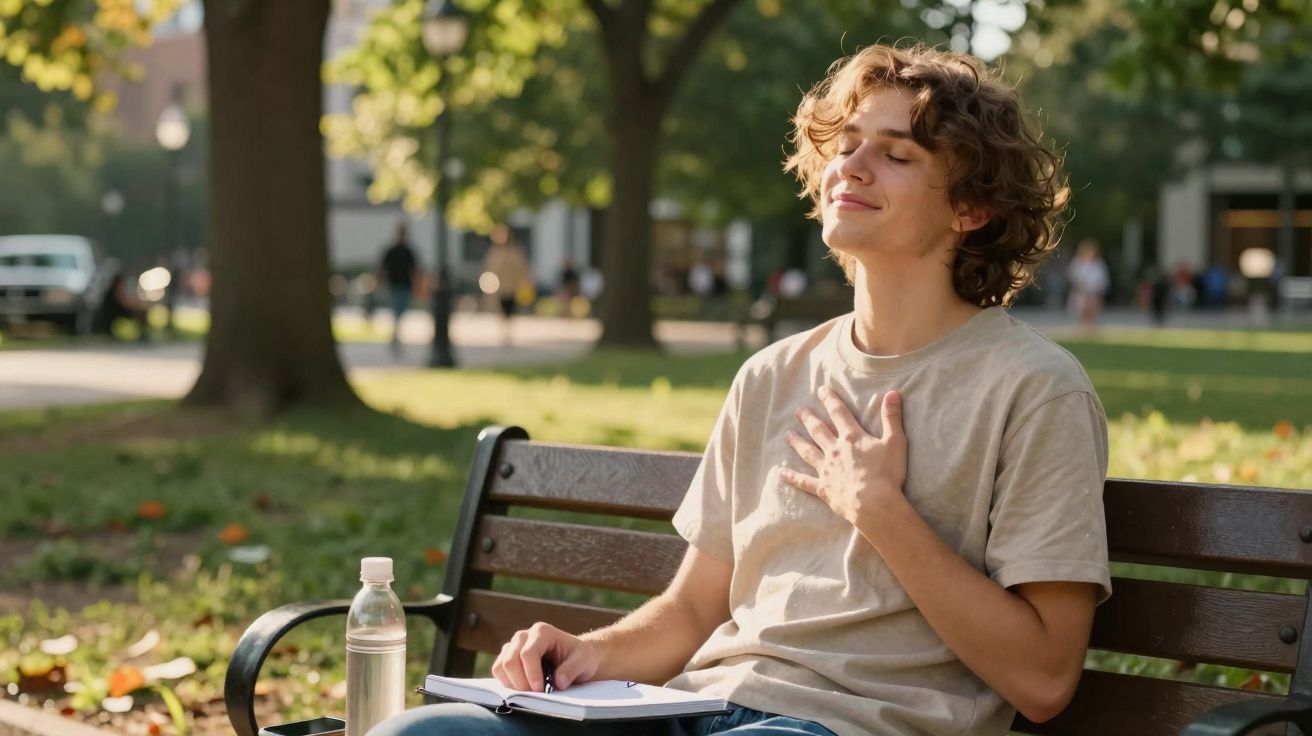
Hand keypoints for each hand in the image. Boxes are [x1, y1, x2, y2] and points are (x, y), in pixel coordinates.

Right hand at [491, 622, 601, 691]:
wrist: (575, 659)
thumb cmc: (580, 658)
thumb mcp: (584, 661)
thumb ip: (573, 669)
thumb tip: (558, 682)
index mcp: (542, 631)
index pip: (528, 653)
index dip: (531, 674)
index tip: (540, 690)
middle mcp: (524, 636)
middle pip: (510, 660)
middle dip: (521, 682)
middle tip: (534, 696)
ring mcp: (513, 646)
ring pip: (500, 666)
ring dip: (512, 684)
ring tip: (529, 694)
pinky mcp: (507, 657)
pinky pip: (498, 671)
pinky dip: (507, 683)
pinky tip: (523, 689)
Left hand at [780, 386, 907, 526]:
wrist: (874, 503)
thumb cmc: (887, 473)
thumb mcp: (895, 442)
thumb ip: (892, 417)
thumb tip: (893, 393)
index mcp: (852, 438)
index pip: (839, 413)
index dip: (830, 400)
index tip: (821, 390)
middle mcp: (835, 450)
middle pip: (818, 430)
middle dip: (808, 419)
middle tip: (798, 410)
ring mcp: (826, 469)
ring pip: (807, 452)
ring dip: (797, 442)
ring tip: (787, 434)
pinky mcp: (823, 488)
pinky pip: (804, 481)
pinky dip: (792, 477)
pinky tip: (781, 473)